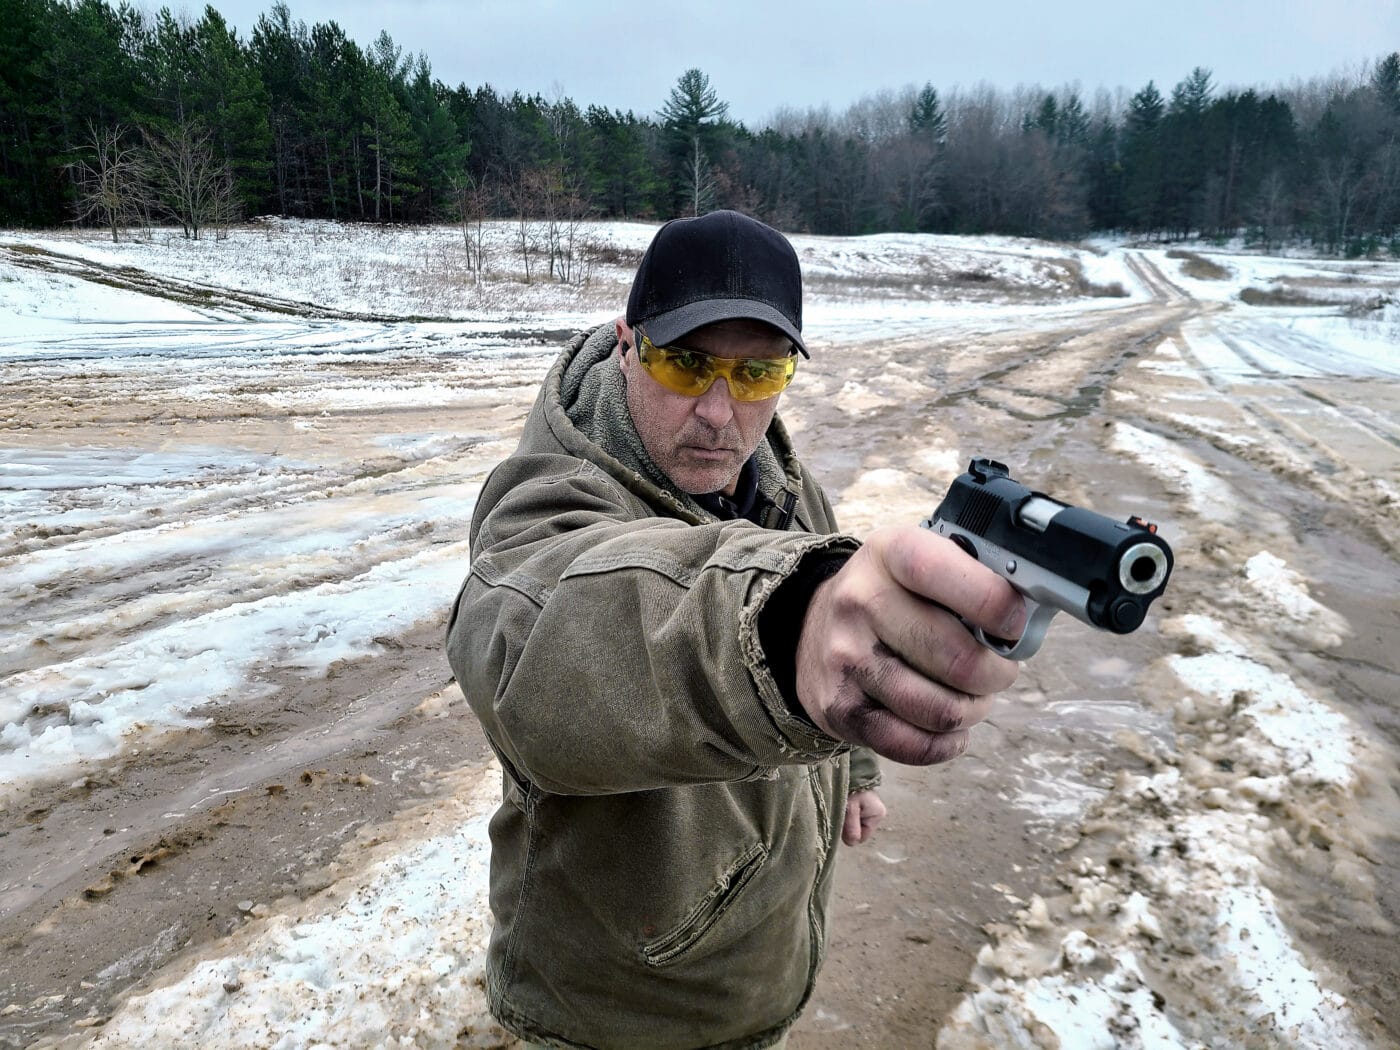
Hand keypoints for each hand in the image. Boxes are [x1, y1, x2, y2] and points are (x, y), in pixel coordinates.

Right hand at [795, 525, 1023, 764]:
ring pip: (941, 710)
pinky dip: (946, 744)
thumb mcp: (921, 559)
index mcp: (889, 554)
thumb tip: (1033, 612)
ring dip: (974, 710)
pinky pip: (914, 746)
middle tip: (998, 670)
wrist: (811, 625)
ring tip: (973, 697)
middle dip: (997, 674)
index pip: (944, 574)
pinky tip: (952, 727)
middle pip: (958, 660)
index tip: (1014, 625)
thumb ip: (974, 574)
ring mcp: (846, 658)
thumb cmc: (891, 593)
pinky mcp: (839, 709)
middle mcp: (860, 602)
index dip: (996, 605)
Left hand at [843, 789, 885, 845]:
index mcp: (877, 815)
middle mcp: (876, 813)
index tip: (843, 818)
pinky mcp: (862, 805)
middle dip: (847, 825)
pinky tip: (843, 803)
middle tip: (841, 811)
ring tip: (841, 805)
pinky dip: (845, 813)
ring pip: (853, 824)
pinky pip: (852, 817)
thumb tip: (852, 843)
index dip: (850, 832)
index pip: (861, 837)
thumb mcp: (850, 807)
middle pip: (857, 831)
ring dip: (845, 818)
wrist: (850, 767)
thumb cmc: (850, 785)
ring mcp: (870, 809)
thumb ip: (852, 826)